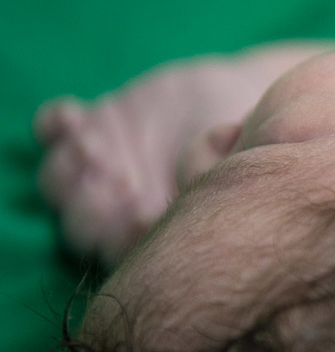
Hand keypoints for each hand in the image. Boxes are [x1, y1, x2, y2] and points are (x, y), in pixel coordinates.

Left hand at [36, 42, 334, 265]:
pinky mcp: (92, 127)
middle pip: (84, 228)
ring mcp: (102, 168)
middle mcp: (122, 211)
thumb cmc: (264, 143)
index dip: (130, 240)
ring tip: (95, 147)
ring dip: (72, 167)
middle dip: (94, 208)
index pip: (131, 254)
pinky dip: (55, 126)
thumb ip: (226, 187)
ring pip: (60, 184)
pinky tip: (74, 116)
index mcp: (162, 233)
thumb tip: (201, 193)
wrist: (250, 97)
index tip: (147, 217)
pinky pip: (52, 133)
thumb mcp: (254, 168)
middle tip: (122, 181)